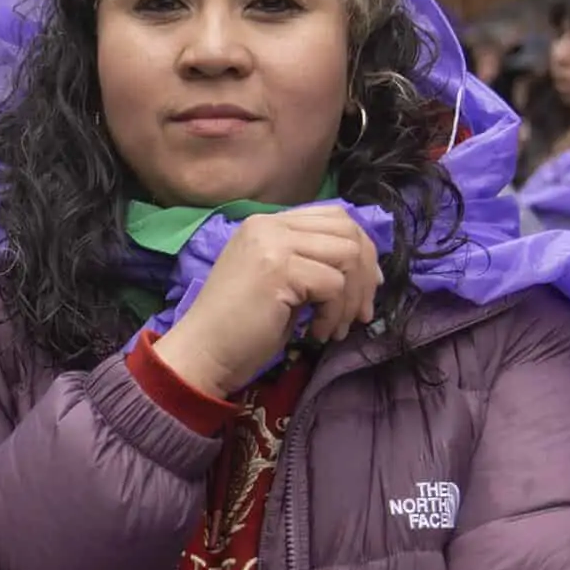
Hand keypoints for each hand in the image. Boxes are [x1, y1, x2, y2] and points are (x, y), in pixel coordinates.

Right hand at [152, 209, 381, 397]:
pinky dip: (334, 315)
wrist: (201, 353)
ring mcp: (273, 244)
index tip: (367, 287)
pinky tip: (316, 334)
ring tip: (335, 328)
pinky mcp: (279, 268)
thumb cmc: (239, 329)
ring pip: (348, 255)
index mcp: (267, 224)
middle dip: (366, 274)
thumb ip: (310, 263)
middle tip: (361, 313)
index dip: (361, 250)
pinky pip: (335, 284)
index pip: (334, 216)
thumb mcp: (279, 283)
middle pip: (348, 229)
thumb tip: (366, 268)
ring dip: (352, 298)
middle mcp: (269, 225)